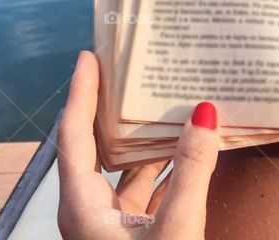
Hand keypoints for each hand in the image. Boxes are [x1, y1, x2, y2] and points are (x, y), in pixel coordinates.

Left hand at [57, 51, 219, 238]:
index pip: (74, 135)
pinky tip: (191, 153)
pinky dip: (167, 170)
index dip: (81, 93)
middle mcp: (90, 211)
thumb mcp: (176, 227)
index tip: (89, 57)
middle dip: (114, 109)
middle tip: (128, 73)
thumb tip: (204, 114)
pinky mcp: (136, 238)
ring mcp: (111, 227)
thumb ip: (191, 172)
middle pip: (97, 147)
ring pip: (127, 171)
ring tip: (170, 105)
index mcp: (81, 205)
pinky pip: (147, 192)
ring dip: (149, 141)